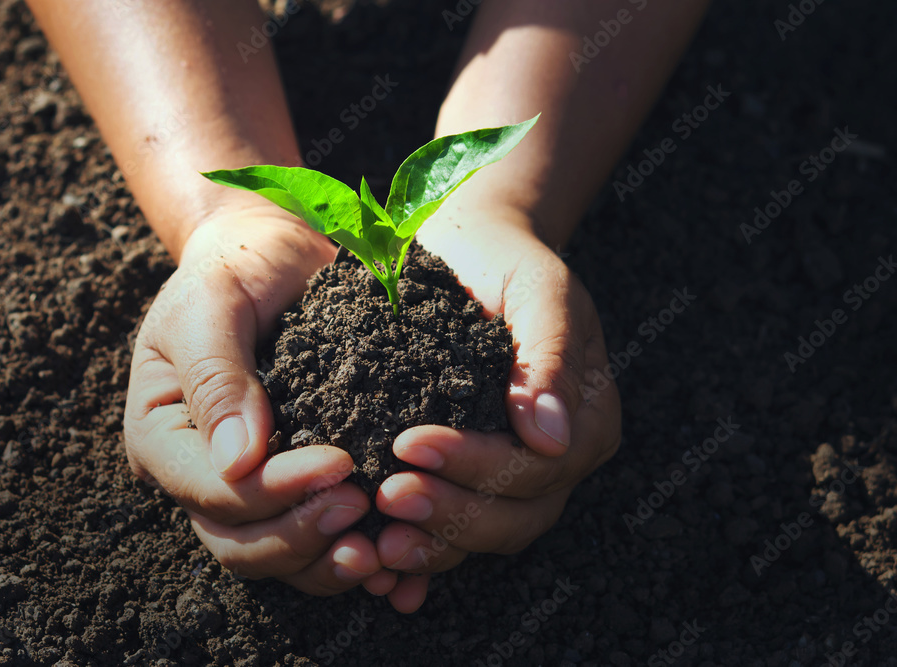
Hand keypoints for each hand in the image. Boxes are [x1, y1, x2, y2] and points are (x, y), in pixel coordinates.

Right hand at [123, 207, 397, 596]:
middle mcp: (201, 473)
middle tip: (360, 504)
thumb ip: (217, 375)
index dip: (273, 493)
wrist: (275, 254)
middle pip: (240, 543)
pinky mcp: (296, 481)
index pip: (211, 492)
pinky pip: (318, 538)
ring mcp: (251, 485)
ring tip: (382, 547)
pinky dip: (350, 554)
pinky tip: (394, 560)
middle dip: (301, 535)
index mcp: (164, 435)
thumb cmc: (235, 268)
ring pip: (278, 556)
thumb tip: (238, 462)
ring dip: (327, 561)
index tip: (337, 463)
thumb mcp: (212, 302)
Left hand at [373, 204, 621, 611]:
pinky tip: (380, 565)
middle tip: (390, 496)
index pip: (538, 467)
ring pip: (483, 536)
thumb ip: (550, 355)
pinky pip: (451, 532)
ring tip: (378, 542)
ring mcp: (512, 479)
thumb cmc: (507, 263)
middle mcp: (555, 461)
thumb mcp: (539, 290)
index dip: (479, 466)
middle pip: (515, 517)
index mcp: (586, 421)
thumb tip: (551, 438)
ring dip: (432, 544)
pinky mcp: (467, 481)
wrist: (470, 252)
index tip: (413, 442)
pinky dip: (421, 556)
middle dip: (453, 514)